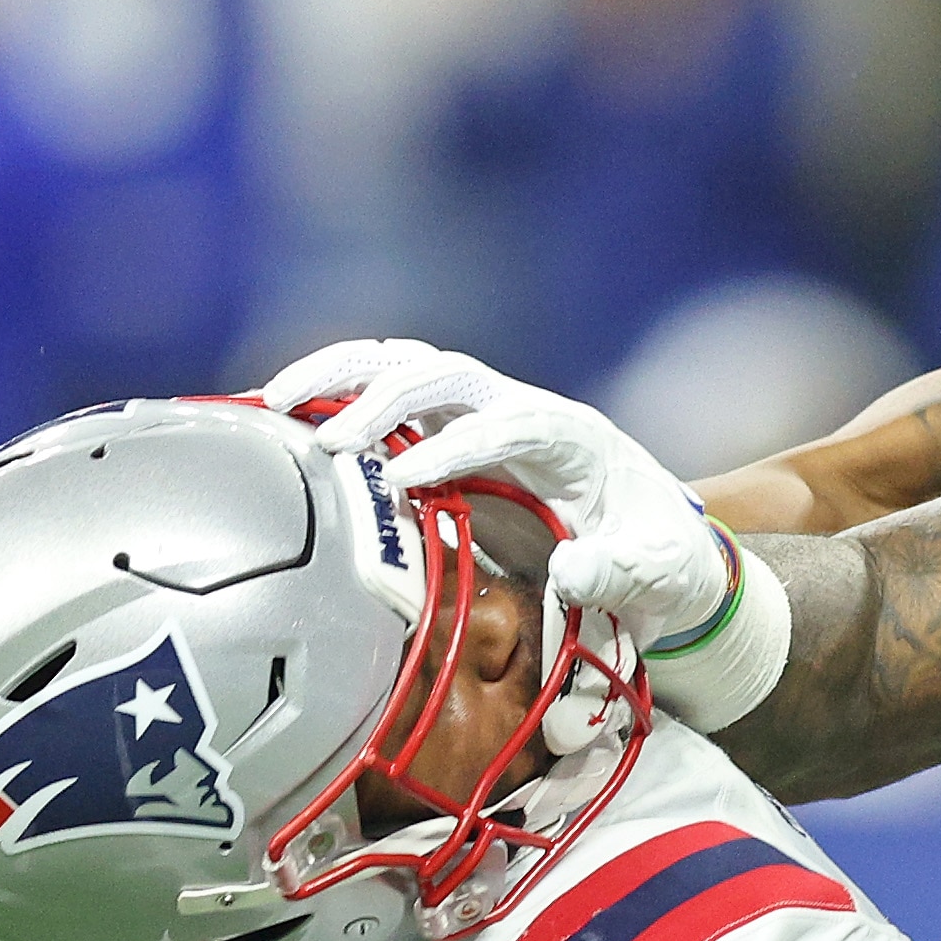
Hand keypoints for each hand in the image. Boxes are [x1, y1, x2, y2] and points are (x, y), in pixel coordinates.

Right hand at [262, 342, 745, 656]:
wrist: (663, 545)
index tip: (405, 480)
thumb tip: (571, 571)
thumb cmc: (660, 557)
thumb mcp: (658, 572)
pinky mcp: (454, 432)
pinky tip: (284, 411)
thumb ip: (620, 573)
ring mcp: (484, 415)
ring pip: (409, 367)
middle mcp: (523, 410)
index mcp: (574, 437)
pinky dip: (338, 392)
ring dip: (344, 375)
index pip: (509, 424)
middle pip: (447, 373)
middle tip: (329, 441)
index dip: (456, 447)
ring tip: (277, 400)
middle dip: (386, 396)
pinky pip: (392, 395)